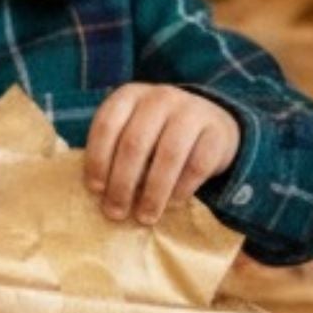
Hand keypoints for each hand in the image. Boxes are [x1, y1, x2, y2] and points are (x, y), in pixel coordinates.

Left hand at [84, 85, 241, 223]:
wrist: (210, 122)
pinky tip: (172, 203)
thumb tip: (100, 192)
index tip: (96, 190)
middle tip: (116, 212)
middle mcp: (160, 97)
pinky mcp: (217, 132)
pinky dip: (182, 189)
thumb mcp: (132, 129)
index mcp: (131, 94)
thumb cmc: (158, 133)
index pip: (107, 125)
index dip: (98, 160)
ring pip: (168, 155)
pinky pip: (197, 165)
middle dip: (122, 184)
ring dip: (153, 192)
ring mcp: (191, 111)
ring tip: (145, 217)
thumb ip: (114, 150)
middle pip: (135, 144)